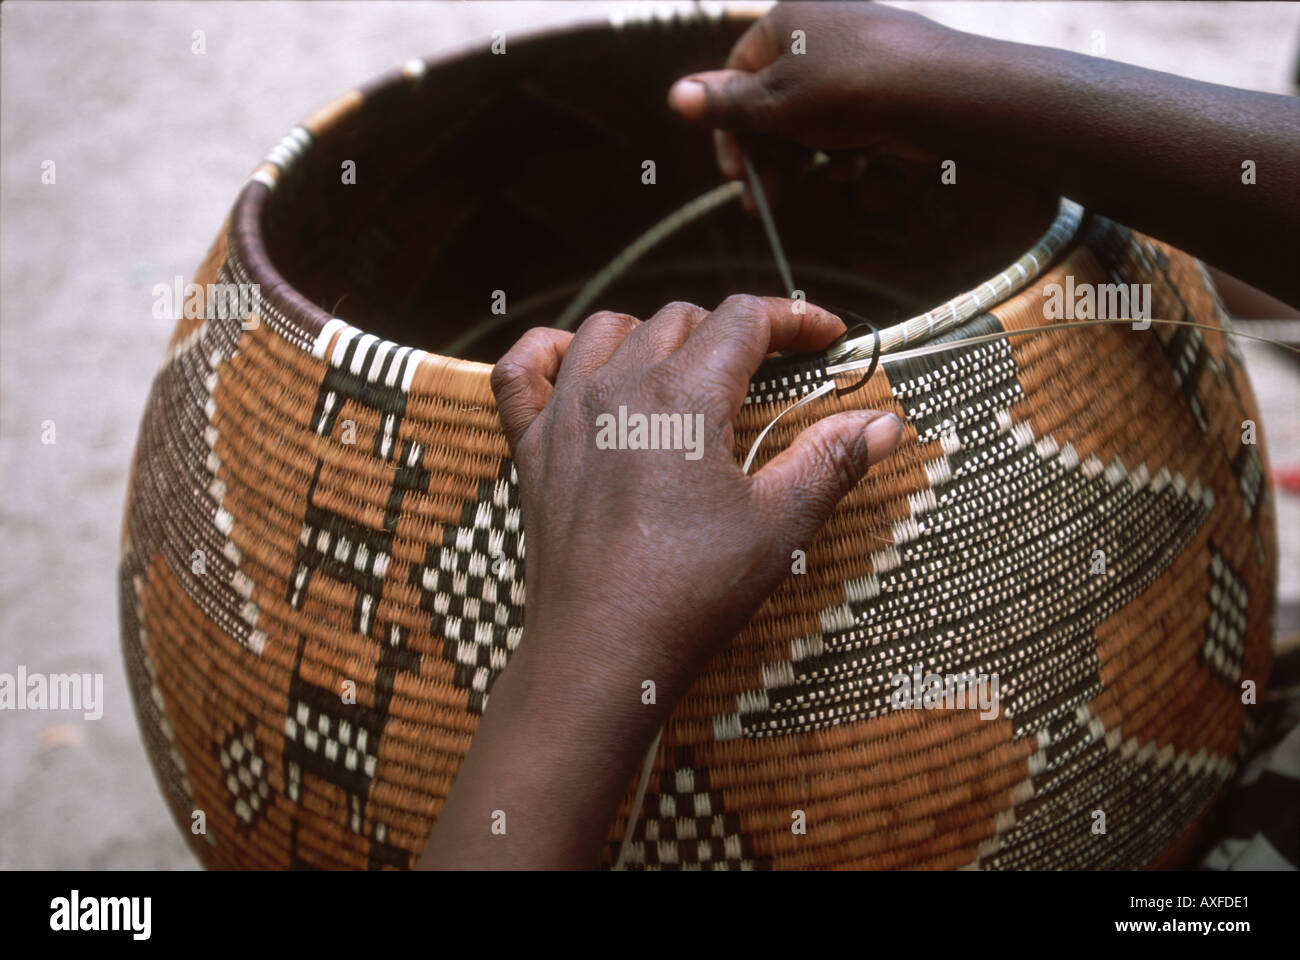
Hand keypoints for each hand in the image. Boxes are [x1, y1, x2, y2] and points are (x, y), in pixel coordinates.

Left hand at [494, 296, 900, 699]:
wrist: (601, 653)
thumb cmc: (690, 593)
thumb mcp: (779, 527)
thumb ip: (829, 462)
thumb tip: (882, 423)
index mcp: (681, 397)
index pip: (744, 319)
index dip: (794, 317)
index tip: (825, 337)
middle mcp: (615, 387)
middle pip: (681, 320)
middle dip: (732, 333)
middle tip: (765, 372)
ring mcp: (564, 413)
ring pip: (607, 331)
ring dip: (653, 335)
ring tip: (686, 370)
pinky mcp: (531, 448)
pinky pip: (522, 370)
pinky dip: (549, 353)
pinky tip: (577, 366)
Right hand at [667, 1, 960, 209]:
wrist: (939, 93)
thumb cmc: (848, 89)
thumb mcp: (774, 102)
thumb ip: (725, 104)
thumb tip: (675, 96)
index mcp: (787, 20)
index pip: (737, 75)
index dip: (730, 130)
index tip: (735, 175)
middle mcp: (821, 29)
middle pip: (775, 100)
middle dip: (767, 155)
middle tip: (761, 202)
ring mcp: (858, 56)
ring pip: (813, 114)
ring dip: (803, 157)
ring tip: (802, 191)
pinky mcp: (889, 83)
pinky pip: (853, 118)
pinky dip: (845, 148)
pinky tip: (848, 171)